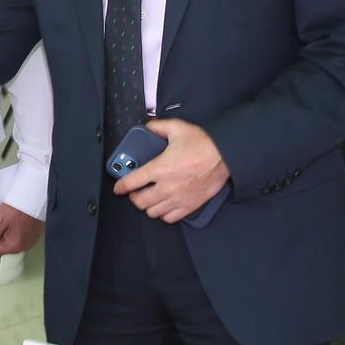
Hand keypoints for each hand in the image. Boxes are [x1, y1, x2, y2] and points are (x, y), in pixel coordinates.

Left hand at [0, 202, 42, 259]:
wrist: (36, 194)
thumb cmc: (20, 206)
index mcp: (14, 246)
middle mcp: (23, 246)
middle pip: (2, 244)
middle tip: (0, 219)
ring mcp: (30, 239)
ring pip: (10, 238)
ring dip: (6, 228)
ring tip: (9, 216)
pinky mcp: (33, 232)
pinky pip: (19, 232)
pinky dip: (15, 225)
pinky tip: (16, 216)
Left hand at [114, 118, 228, 223]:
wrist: (226, 156)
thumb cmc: (203, 143)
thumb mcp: (177, 128)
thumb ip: (158, 127)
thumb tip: (149, 127)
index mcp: (160, 168)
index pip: (132, 182)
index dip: (121, 186)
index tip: (118, 187)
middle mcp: (166, 186)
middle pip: (140, 202)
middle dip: (134, 197)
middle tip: (135, 192)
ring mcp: (178, 198)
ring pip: (153, 212)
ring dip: (148, 206)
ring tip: (149, 199)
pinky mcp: (190, 206)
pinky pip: (170, 218)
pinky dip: (164, 214)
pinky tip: (164, 206)